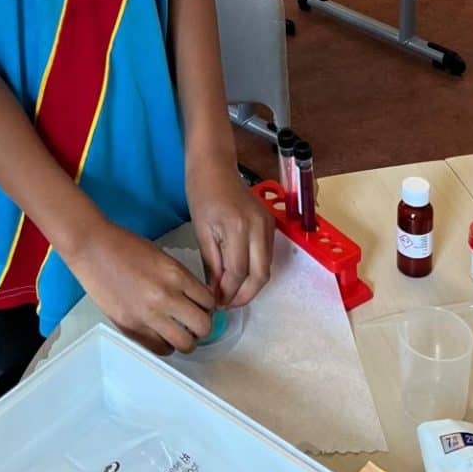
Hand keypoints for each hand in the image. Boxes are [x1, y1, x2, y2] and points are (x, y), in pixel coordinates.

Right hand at [66, 219, 215, 355]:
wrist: (93, 249)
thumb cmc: (124, 246)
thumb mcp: (162, 256)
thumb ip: (180, 278)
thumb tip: (194, 299)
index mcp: (175, 274)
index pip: (208, 301)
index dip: (208, 306)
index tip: (203, 307)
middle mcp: (165, 296)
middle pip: (203, 326)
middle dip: (202, 326)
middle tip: (194, 323)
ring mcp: (147, 315)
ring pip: (185, 344)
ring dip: (186, 340)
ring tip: (178, 332)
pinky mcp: (130, 327)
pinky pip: (159, 349)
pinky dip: (165, 345)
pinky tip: (161, 336)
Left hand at [187, 158, 274, 308]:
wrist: (215, 166)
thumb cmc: (202, 193)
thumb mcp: (201, 231)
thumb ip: (212, 263)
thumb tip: (217, 291)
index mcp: (238, 228)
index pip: (238, 272)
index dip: (227, 292)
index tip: (216, 303)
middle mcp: (259, 227)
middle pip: (260, 275)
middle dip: (244, 295)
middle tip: (227, 305)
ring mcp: (268, 225)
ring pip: (267, 268)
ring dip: (251, 286)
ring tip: (231, 294)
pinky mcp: (271, 223)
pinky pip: (267, 255)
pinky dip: (256, 270)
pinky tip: (240, 276)